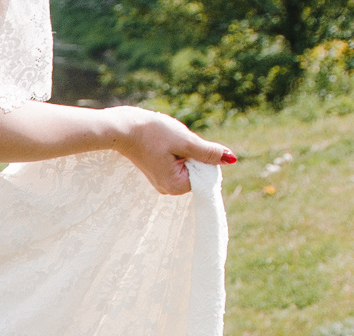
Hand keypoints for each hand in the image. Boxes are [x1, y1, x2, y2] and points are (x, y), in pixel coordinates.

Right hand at [108, 107, 235, 195]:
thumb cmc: (152, 134)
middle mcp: (168, 189)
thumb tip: (231, 159)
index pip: (206, 174)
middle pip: (197, 171)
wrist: (122, 128)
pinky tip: (161, 144)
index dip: (203, 156)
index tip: (185, 145)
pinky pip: (177, 163)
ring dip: (183, 151)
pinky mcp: (157, 173)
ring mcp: (162, 182)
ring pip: (187, 165)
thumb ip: (209, 153)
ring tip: (165, 144)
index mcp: (176, 186)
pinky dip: (176, 151)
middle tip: (173, 143)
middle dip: (192, 153)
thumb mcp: (186, 141)